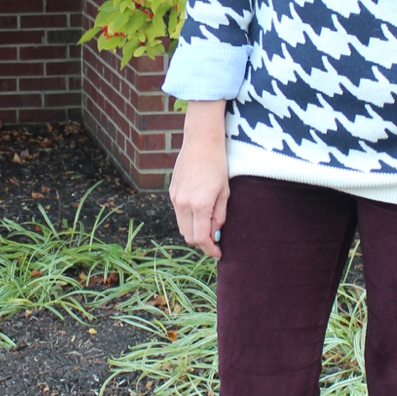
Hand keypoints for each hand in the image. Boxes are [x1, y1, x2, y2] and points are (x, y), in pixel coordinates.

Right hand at [169, 100, 228, 257]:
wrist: (201, 142)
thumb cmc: (217, 164)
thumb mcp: (224, 192)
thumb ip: (219, 216)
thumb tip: (214, 233)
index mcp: (199, 204)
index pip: (201, 237)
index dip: (210, 249)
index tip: (218, 253)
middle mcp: (183, 204)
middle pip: (189, 236)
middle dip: (201, 243)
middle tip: (214, 243)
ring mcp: (175, 198)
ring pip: (182, 227)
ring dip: (194, 232)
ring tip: (208, 228)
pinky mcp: (172, 192)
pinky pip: (179, 214)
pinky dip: (188, 220)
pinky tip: (199, 214)